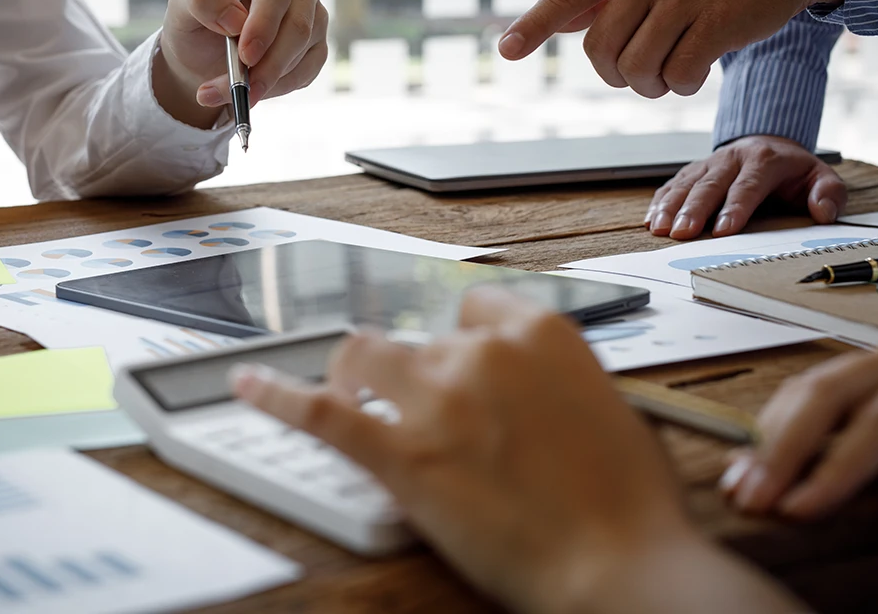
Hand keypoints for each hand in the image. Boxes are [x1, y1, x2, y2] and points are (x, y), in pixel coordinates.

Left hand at [153, 0, 329, 129]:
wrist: (204, 53)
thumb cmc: (198, 18)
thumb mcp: (183, 5)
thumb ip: (201, 1)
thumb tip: (235, 18)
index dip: (264, 23)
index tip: (245, 55)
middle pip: (299, 24)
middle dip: (269, 62)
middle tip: (241, 88)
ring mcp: (314, 13)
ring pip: (303, 51)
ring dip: (267, 80)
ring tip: (229, 93)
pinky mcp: (317, 46)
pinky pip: (306, 72)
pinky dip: (277, 88)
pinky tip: (251, 90)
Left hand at [232, 289, 706, 613]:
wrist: (617, 567)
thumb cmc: (628, 507)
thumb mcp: (611, 414)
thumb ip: (559, 386)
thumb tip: (536, 395)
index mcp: (540, 335)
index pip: (474, 309)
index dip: (460, 341)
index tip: (454, 360)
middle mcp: (480, 352)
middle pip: (419, 339)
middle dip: (414, 374)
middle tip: (417, 410)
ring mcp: (434, 398)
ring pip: (363, 359)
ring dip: (357, 379)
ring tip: (354, 400)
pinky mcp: (398, 452)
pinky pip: (318, 410)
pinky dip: (276, 394)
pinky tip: (249, 386)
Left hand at [498, 0, 845, 97]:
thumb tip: (560, 21)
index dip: (533, 25)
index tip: (506, 50)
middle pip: (600, 51)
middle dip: (616, 75)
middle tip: (643, 71)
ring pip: (636, 70)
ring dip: (652, 84)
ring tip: (672, 69)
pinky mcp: (718, 20)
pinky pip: (679, 76)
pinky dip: (683, 85)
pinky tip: (698, 70)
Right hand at [647, 135, 845, 239]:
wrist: (768, 144)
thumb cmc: (793, 171)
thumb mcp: (822, 176)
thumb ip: (829, 193)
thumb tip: (823, 212)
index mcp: (764, 160)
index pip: (747, 186)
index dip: (734, 208)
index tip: (722, 230)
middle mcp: (731, 159)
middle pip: (709, 185)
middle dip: (694, 210)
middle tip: (681, 233)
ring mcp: (708, 163)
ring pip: (686, 184)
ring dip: (670, 207)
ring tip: (659, 229)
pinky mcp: (693, 171)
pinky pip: (673, 184)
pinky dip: (660, 202)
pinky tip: (651, 219)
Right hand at [723, 330, 877, 529]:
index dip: (838, 468)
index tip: (800, 510)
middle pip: (828, 392)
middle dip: (782, 449)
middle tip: (749, 498)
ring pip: (813, 384)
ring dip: (770, 436)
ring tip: (740, 482)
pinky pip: (818, 385)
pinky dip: (782, 424)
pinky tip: (759, 457)